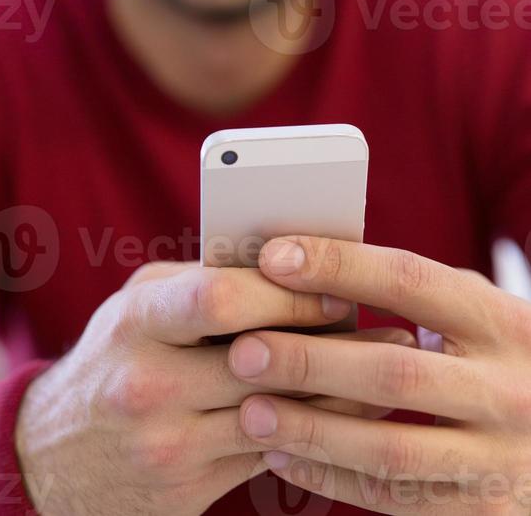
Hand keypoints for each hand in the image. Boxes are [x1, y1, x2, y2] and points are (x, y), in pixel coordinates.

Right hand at [15, 259, 414, 514]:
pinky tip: (348, 413)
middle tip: (382, 329)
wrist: (50, 458)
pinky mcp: (185, 491)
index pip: (220, 296)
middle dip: (329, 344)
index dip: (287, 293)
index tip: (336, 289)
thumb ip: (203, 283)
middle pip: (261, 360)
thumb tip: (293, 265)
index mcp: (137, 321)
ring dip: (342, 393)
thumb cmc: (113, 359)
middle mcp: (146, 384)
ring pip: (279, 415)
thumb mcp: (140, 307)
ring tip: (387, 370)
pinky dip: (315, 431)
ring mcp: (165, 445)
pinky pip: (269, 456)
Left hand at [229, 235, 530, 512]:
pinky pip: (396, 497)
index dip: (339, 266)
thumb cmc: (508, 358)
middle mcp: (506, 388)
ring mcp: (499, 456)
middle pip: (393, 372)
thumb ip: (421, 291)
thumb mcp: (485, 313)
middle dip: (310, 361)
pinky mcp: (485, 509)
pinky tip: (284, 456)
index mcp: (501, 321)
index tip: (274, 257)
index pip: (410, 280)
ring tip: (250, 411)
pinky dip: (334, 477)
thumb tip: (316, 261)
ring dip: (312, 430)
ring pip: (390, 448)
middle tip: (243, 350)